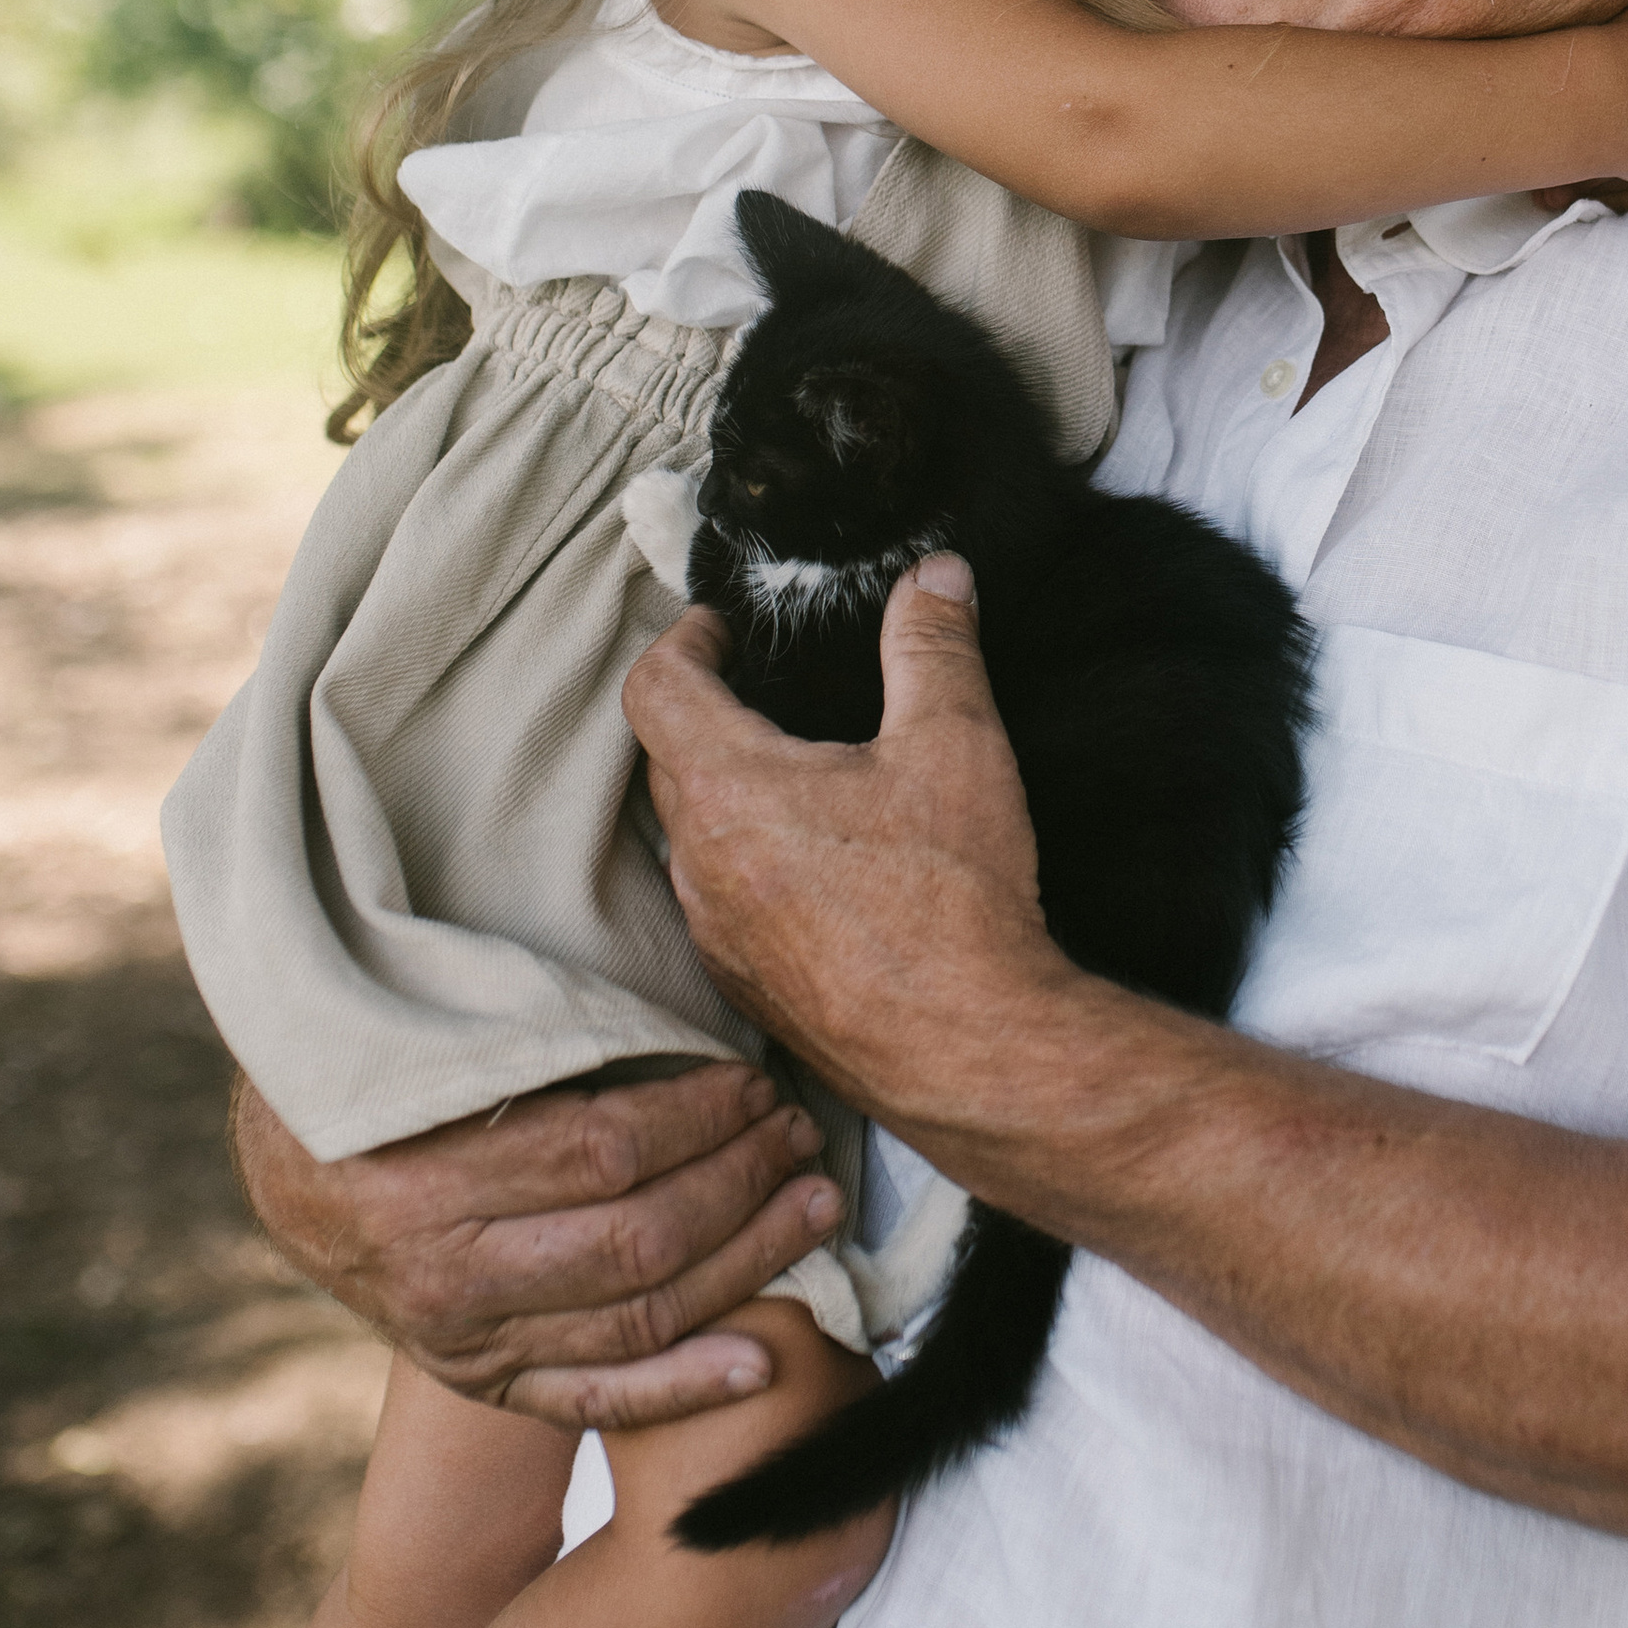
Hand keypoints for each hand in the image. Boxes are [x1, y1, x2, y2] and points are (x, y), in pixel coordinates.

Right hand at [229, 1059, 847, 1430]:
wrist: (293, 1183)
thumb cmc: (380, 1082)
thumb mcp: (429, 1043)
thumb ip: (536, 1042)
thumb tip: (678, 1016)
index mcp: (423, 1175)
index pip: (605, 1148)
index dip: (702, 1115)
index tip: (755, 1082)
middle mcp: (444, 1274)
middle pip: (639, 1238)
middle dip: (742, 1181)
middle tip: (798, 1135)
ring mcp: (465, 1341)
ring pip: (639, 1316)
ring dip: (745, 1260)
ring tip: (812, 1208)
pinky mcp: (482, 1381)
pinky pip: (594, 1401)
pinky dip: (682, 1387)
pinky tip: (758, 1363)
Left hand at [624, 565, 1062, 1131]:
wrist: (972, 1050)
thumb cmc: (954, 901)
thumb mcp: (955, 744)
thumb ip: (934, 646)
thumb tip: (937, 576)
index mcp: (730, 789)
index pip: (655, 688)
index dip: (683, 642)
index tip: (720, 629)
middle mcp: (701, 865)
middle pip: (670, 762)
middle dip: (709, 714)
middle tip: (766, 689)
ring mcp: (718, 935)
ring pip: (698, 841)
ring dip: (732, 798)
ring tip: (805, 778)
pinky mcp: (748, 989)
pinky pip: (726, 905)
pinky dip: (756, 868)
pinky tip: (827, 872)